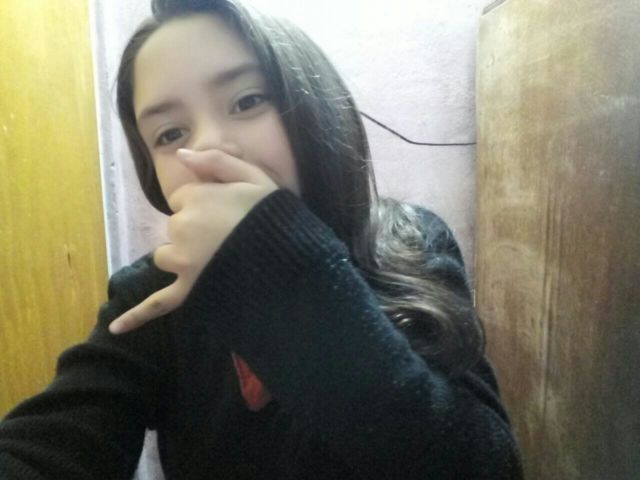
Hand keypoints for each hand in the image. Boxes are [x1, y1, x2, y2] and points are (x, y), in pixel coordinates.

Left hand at [109, 148, 277, 334]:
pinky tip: (117, 327)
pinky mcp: (188, 289)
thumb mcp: (255, 176)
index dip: (205, 203)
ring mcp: (183, 260)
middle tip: (230, 236)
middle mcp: (182, 226)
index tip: (228, 211)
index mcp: (196, 197)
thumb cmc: (275, 216)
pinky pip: (158, 303)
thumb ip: (217, 160)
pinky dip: (136, 316)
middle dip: (195, 229)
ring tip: (217, 260)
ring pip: (167, 255)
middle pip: (176, 226)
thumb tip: (181, 154)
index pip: (183, 198)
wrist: (291, 257)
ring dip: (182, 255)